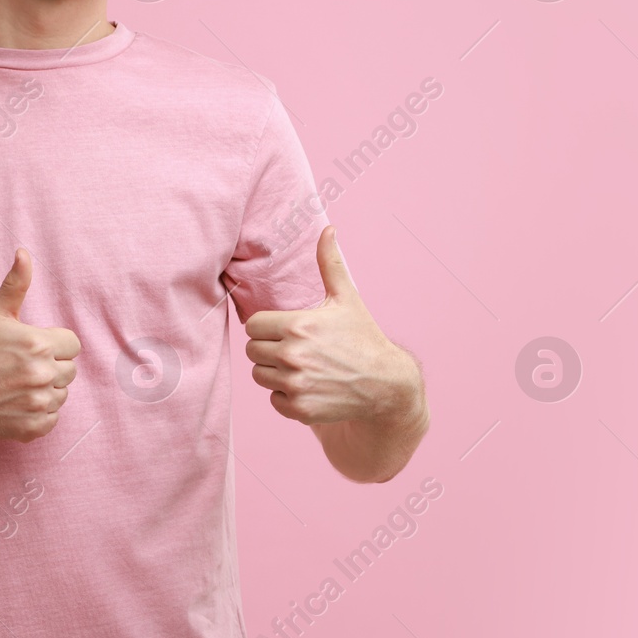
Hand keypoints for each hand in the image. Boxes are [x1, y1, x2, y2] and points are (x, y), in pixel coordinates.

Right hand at [0, 248, 80, 442]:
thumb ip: (16, 284)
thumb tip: (24, 253)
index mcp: (39, 344)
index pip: (73, 345)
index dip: (54, 345)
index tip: (32, 349)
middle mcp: (42, 373)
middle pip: (70, 370)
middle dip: (51, 367)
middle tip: (21, 368)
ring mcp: (38, 402)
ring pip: (63, 394)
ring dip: (47, 390)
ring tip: (18, 385)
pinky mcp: (33, 427)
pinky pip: (54, 418)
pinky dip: (40, 413)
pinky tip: (17, 403)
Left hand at [244, 226, 422, 427]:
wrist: (385, 384)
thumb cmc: (363, 337)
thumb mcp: (347, 298)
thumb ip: (330, 263)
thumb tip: (328, 229)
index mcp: (298, 325)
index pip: (253, 325)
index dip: (267, 326)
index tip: (285, 329)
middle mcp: (293, 356)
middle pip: (252, 350)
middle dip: (269, 348)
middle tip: (294, 348)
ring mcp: (296, 384)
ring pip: (260, 375)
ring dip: (275, 371)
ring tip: (301, 366)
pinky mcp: (300, 408)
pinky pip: (273, 399)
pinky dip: (286, 396)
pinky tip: (309, 385)